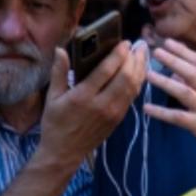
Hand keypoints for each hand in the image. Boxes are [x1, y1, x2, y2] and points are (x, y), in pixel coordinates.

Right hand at [38, 41, 146, 164]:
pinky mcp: (120, 118)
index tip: (125, 42)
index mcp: (82, 97)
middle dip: (134, 58)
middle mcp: (102, 104)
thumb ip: (58, 73)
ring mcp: (114, 112)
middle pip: (125, 77)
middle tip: (138, 44)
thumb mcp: (52, 98)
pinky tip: (140, 71)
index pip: (106, 71)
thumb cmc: (55, 124)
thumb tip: (60, 50)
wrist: (64, 153)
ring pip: (134, 86)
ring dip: (141, 68)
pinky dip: (139, 81)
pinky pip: (133, 96)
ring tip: (143, 53)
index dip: (118, 55)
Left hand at [144, 39, 195, 179]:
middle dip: (174, 60)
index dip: (185, 52)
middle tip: (156, 50)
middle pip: (193, 72)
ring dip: (165, 82)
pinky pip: (178, 117)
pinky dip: (161, 112)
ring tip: (148, 74)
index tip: (169, 42)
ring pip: (185, 92)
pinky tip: (147, 108)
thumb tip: (176, 76)